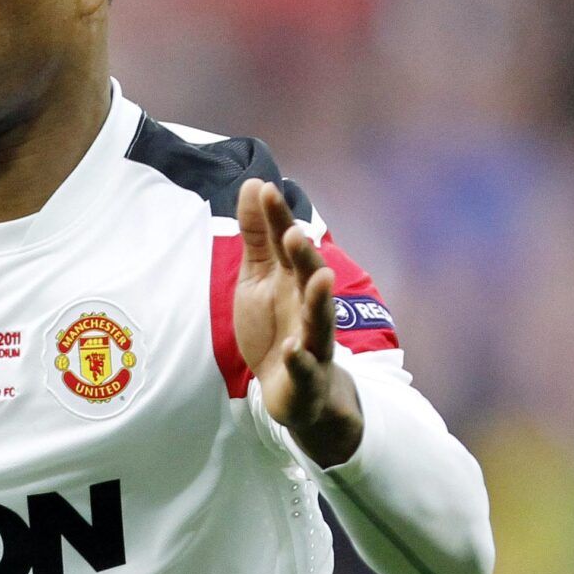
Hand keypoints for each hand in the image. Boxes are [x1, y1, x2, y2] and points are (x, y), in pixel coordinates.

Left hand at [233, 179, 362, 465]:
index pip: (286, 245)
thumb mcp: (258, 277)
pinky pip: (305, 367)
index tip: (266, 189)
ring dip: (319, 300)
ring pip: (319, 319)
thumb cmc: (276, 326)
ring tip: (319, 278)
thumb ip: (258, 235)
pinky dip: (300, 359)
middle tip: (294, 232)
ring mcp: (311, 341)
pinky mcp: (305, 376)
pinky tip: (292, 349)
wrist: (294, 389)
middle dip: (304, 256)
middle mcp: (307, 305)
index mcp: (292, 281)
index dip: (278, 219)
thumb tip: (255, 184)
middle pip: (308, 277)